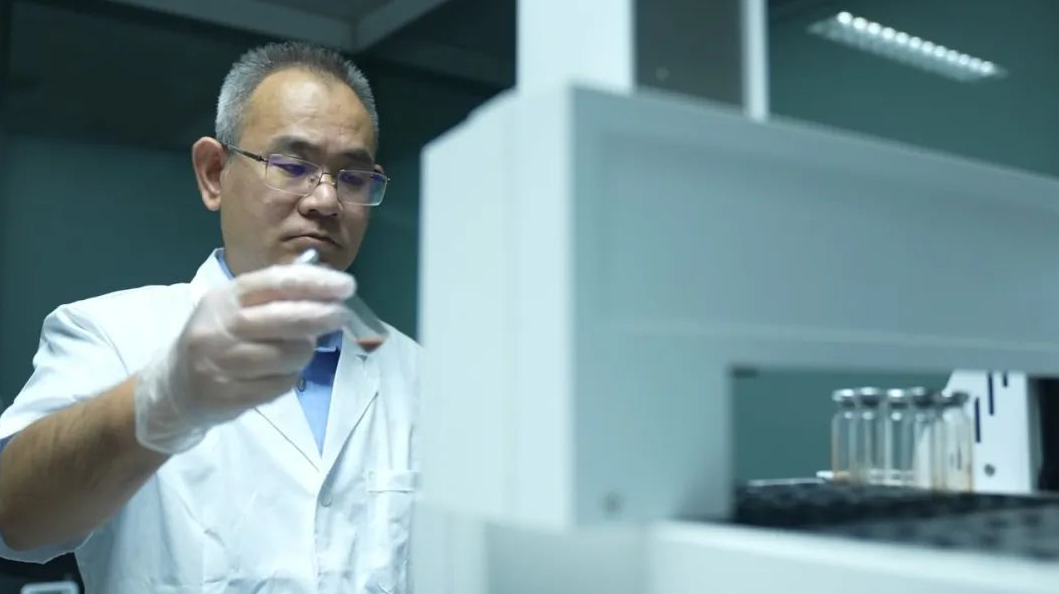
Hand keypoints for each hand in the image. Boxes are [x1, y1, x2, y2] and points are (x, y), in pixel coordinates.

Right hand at [134, 263, 353, 453]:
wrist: (175, 386)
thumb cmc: (217, 337)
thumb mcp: (234, 305)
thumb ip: (274, 294)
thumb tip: (326, 282)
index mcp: (226, 297)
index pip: (275, 282)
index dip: (314, 282)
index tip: (345, 286)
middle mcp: (220, 327)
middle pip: (284, 319)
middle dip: (321, 316)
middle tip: (342, 315)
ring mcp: (222, 363)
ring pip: (288, 355)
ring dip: (304, 352)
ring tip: (299, 349)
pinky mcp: (229, 395)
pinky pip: (280, 385)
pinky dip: (289, 377)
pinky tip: (280, 372)